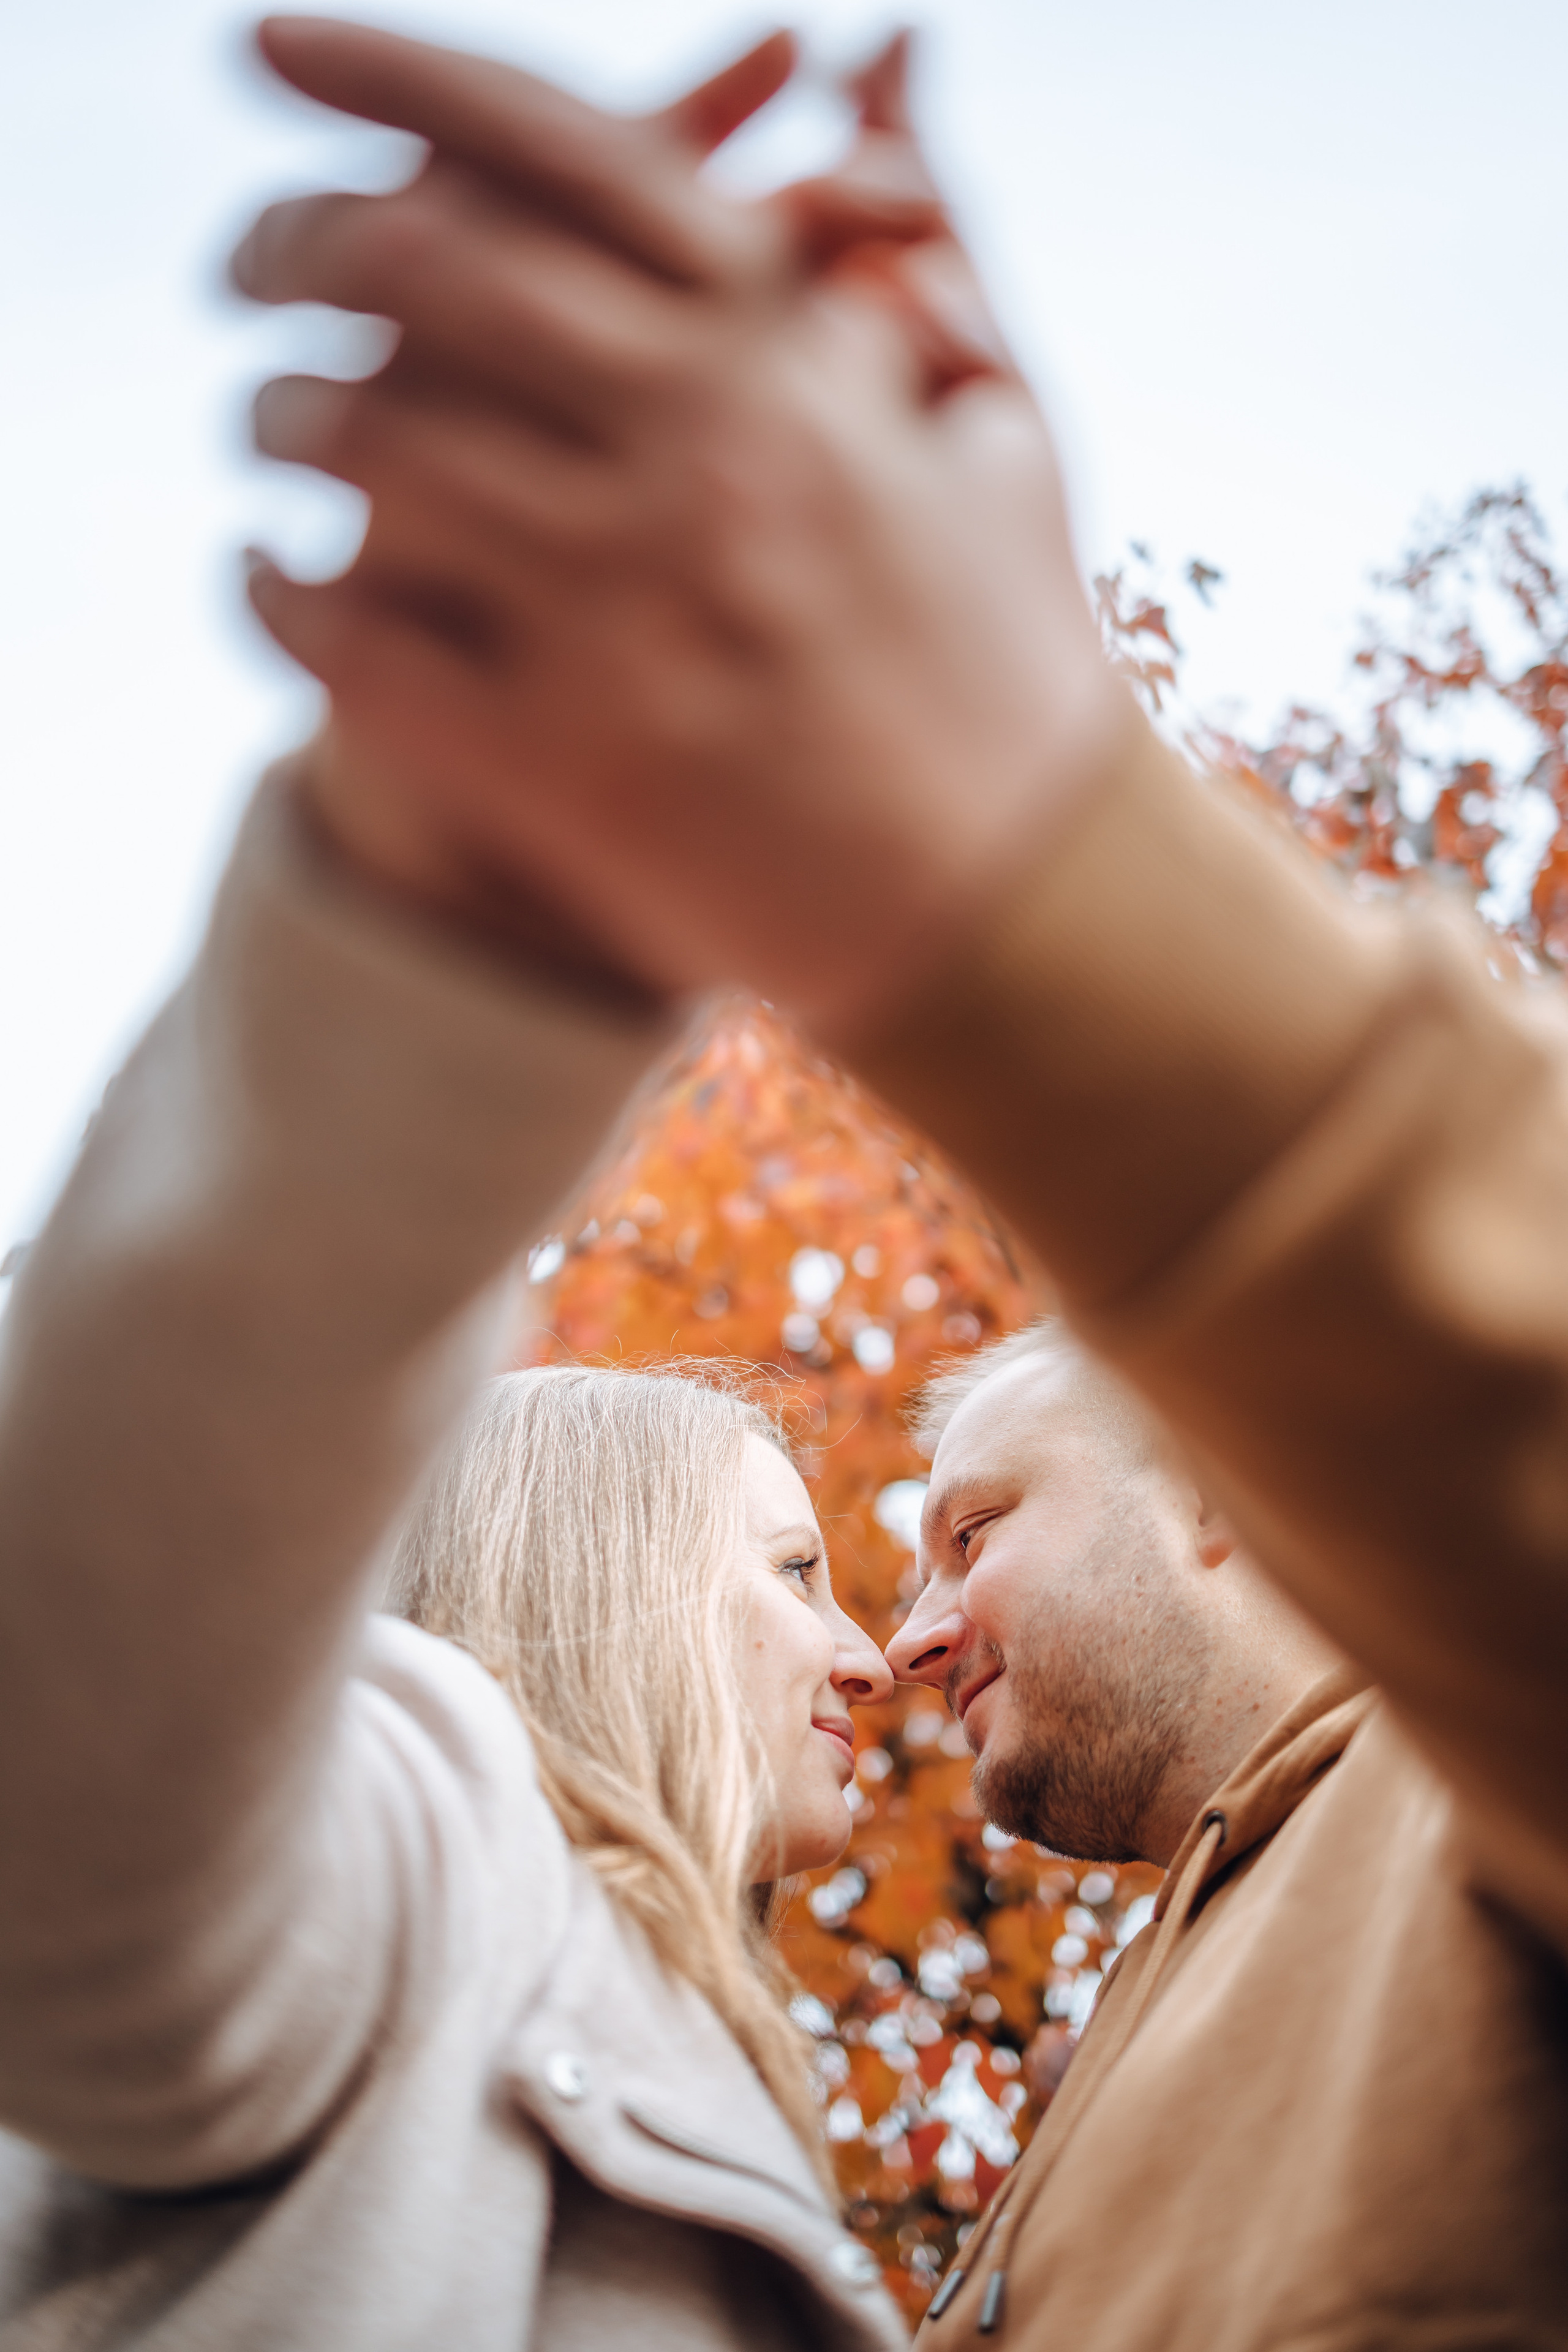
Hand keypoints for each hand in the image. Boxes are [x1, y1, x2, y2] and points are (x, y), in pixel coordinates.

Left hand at [238, 20, 1123, 1032]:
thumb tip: (884, 52)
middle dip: (298, 245)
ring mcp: (624, 611)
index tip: (271, 45)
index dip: (383, 67)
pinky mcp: (564, 762)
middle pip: (427, 274)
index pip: (555, 144)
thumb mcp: (997, 420)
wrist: (1026, 909)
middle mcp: (698, 455)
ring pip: (370, 447)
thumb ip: (928, 231)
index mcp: (791, 353)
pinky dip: (279, 596)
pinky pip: (352, 645)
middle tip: (247, 270)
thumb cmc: (1017, 664)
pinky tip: (266, 576)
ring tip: (268, 422)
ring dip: (282, 418)